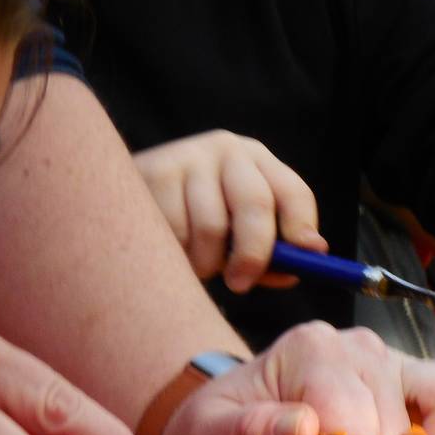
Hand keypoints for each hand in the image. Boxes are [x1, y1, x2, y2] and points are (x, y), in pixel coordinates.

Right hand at [133, 130, 327, 293]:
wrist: (130, 198)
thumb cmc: (199, 224)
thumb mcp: (239, 236)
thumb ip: (270, 257)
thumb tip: (293, 273)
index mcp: (261, 164)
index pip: (294, 192)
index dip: (302, 227)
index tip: (305, 257)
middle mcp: (230, 150)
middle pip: (256, 204)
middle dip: (254, 253)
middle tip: (240, 284)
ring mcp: (191, 155)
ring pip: (212, 226)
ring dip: (207, 261)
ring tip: (197, 265)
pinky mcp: (156, 170)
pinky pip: (175, 230)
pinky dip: (177, 253)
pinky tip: (170, 249)